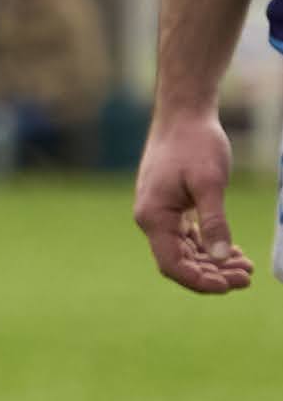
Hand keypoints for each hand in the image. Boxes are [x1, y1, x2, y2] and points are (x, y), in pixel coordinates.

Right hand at [135, 108, 251, 295]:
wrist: (183, 115)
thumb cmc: (194, 144)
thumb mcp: (209, 183)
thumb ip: (214, 221)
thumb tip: (221, 256)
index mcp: (154, 217)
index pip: (172, 264)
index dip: (200, 281)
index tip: (230, 286)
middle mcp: (152, 219)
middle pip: (180, 261)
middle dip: (213, 274)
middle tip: (248, 278)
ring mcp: (160, 213)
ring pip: (185, 251)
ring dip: (214, 263)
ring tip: (246, 268)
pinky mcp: (171, 206)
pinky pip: (188, 237)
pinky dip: (209, 247)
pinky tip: (233, 251)